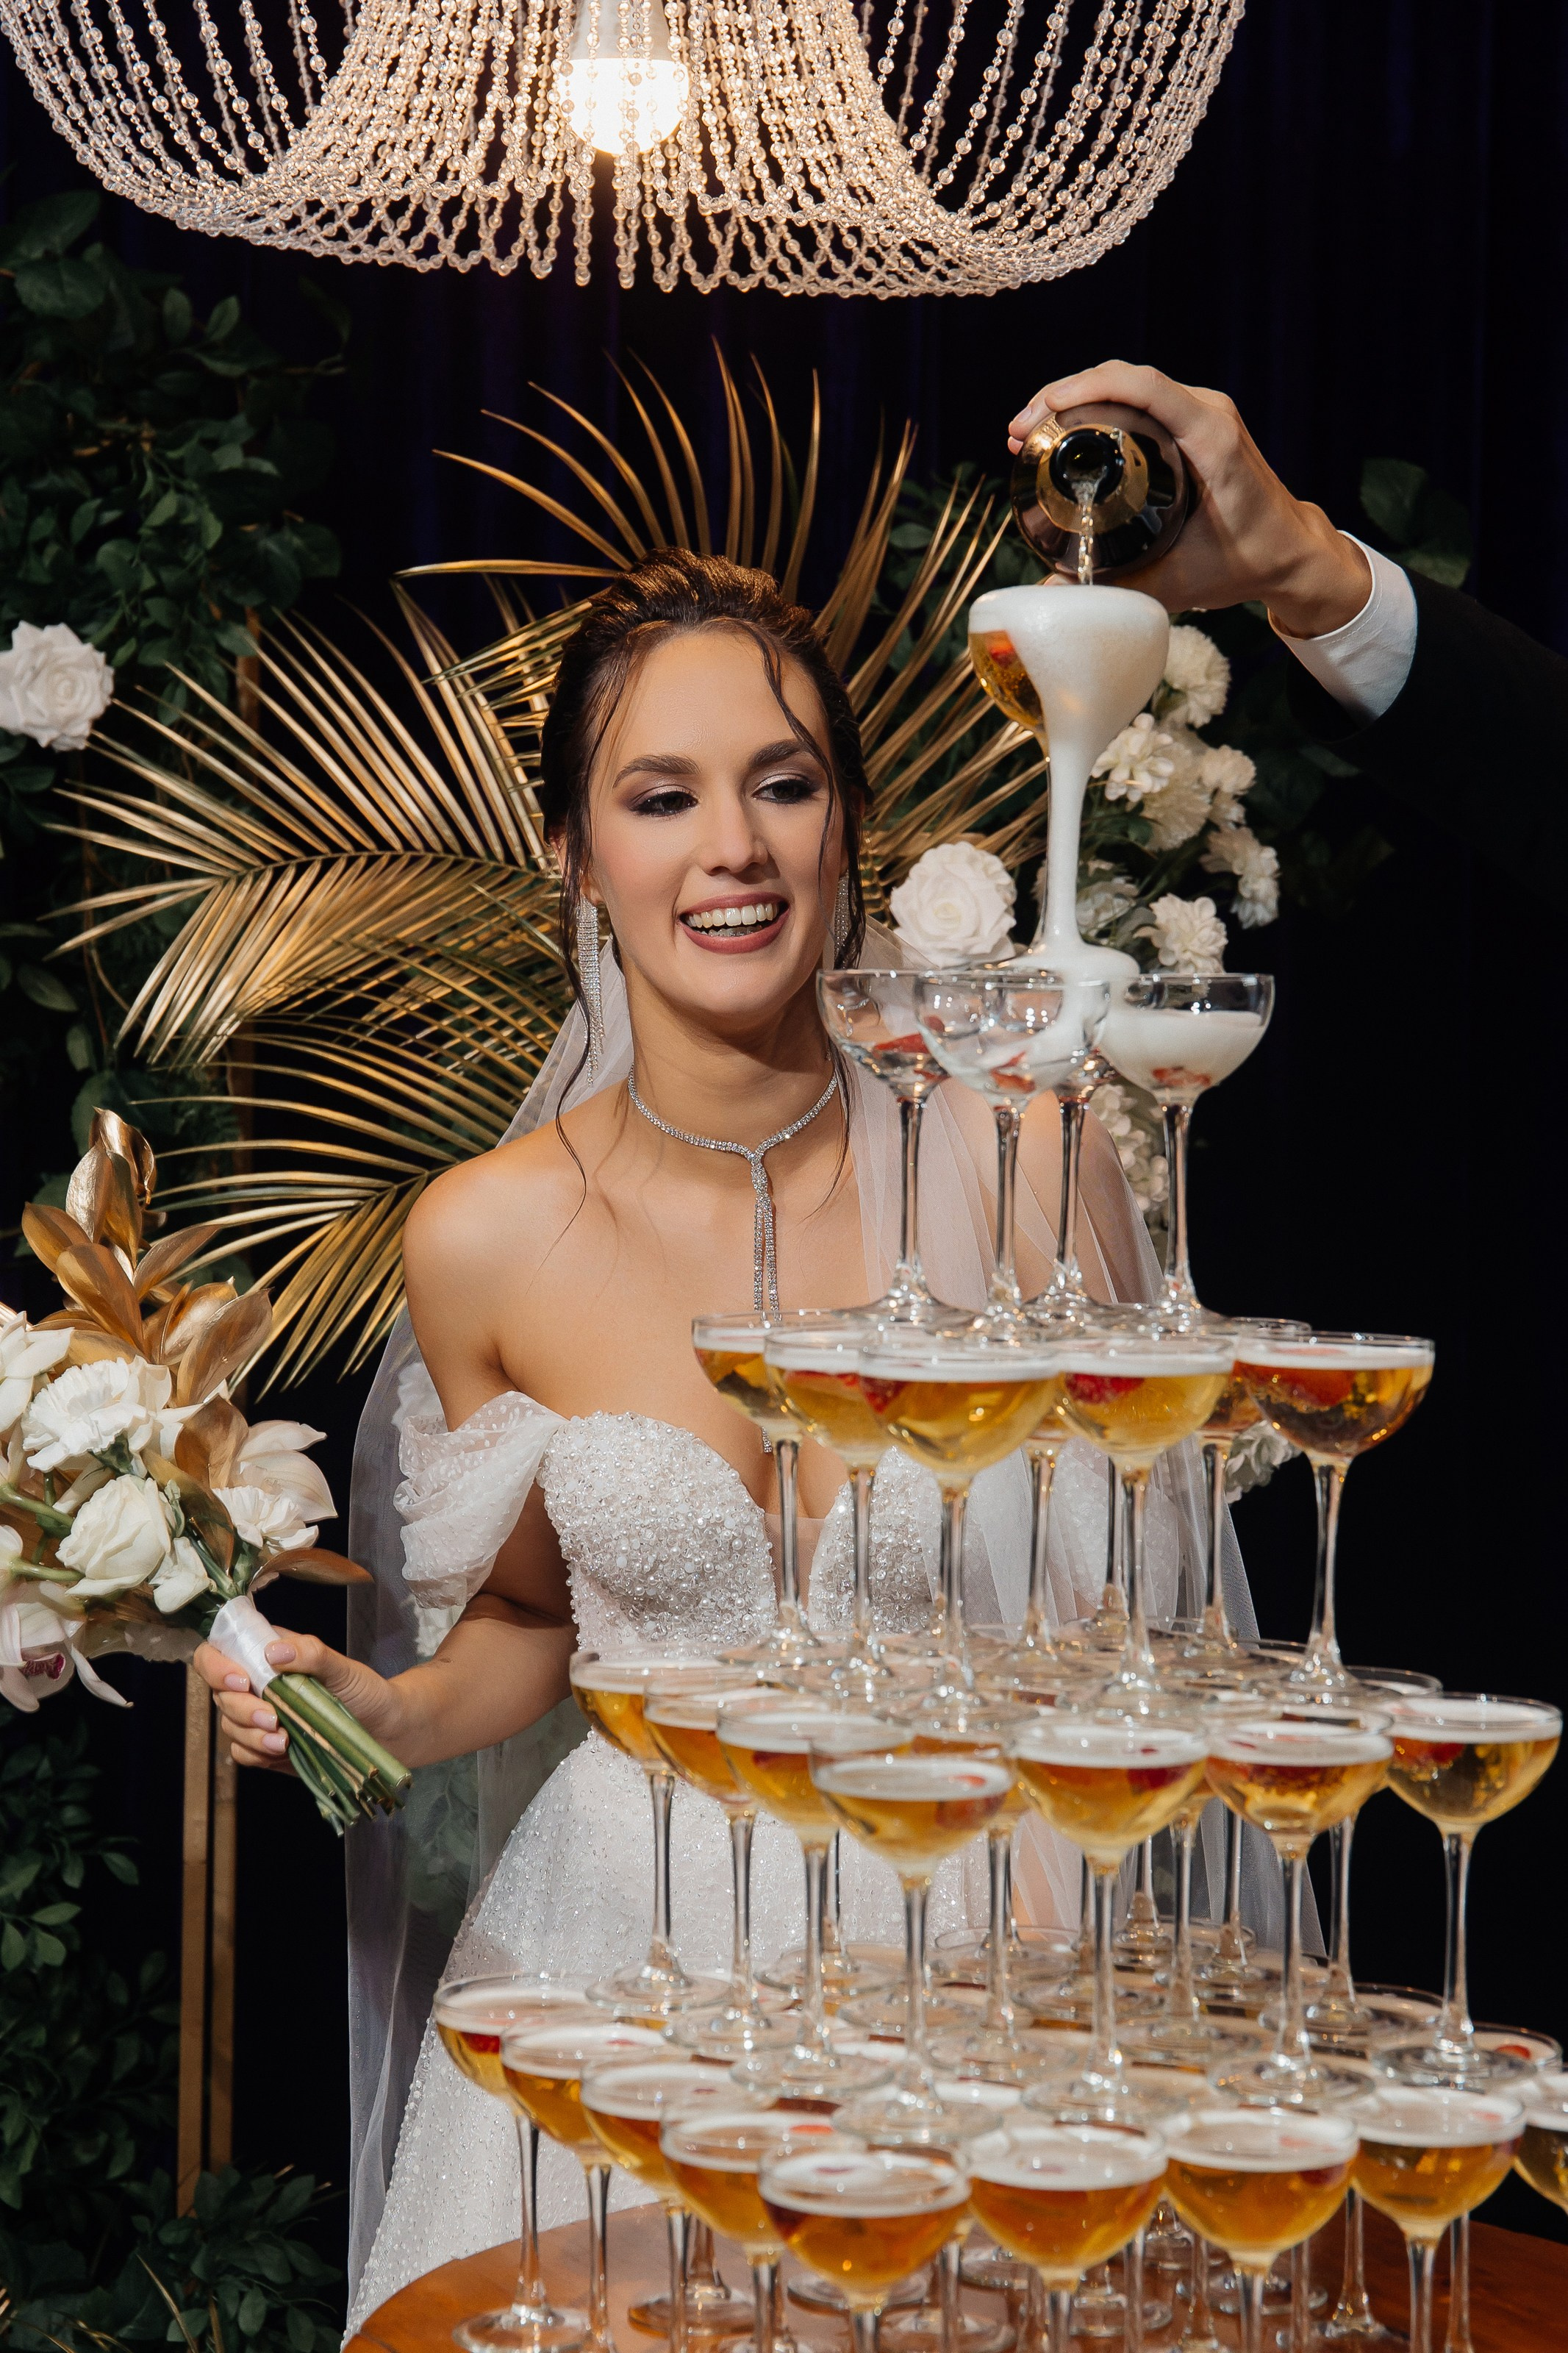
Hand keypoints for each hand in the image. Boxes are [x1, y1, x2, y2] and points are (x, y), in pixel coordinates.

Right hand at [194, 1628, 399, 1774]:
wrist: (387, 1732)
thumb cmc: (366, 1691)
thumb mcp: (344, 1667)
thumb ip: (311, 1654)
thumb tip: (273, 1652)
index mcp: (269, 1655)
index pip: (220, 1651)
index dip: (217, 1665)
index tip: (241, 1681)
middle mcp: (258, 1685)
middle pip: (221, 1694)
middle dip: (242, 1709)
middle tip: (273, 1718)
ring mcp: (260, 1717)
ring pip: (230, 1726)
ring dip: (251, 1735)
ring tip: (283, 1740)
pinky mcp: (266, 1747)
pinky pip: (243, 1753)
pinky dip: (255, 1753)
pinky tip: (281, 1751)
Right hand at [1007, 360, 1371, 637]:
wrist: (1290, 552)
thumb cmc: (1247, 563)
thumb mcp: (1179, 581)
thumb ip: (1114, 589)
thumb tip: (1050, 595)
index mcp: (1211, 438)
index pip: (1144, 387)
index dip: (1086, 388)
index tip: (1043, 412)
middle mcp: (1208, 413)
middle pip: (1126, 378)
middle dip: (1065, 395)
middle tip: (1020, 432)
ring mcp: (1202, 412)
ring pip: (1130, 384)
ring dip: (1078, 397)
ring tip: (1033, 430)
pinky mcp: (1195, 420)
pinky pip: (1142, 397)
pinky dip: (1100, 405)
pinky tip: (1068, 430)